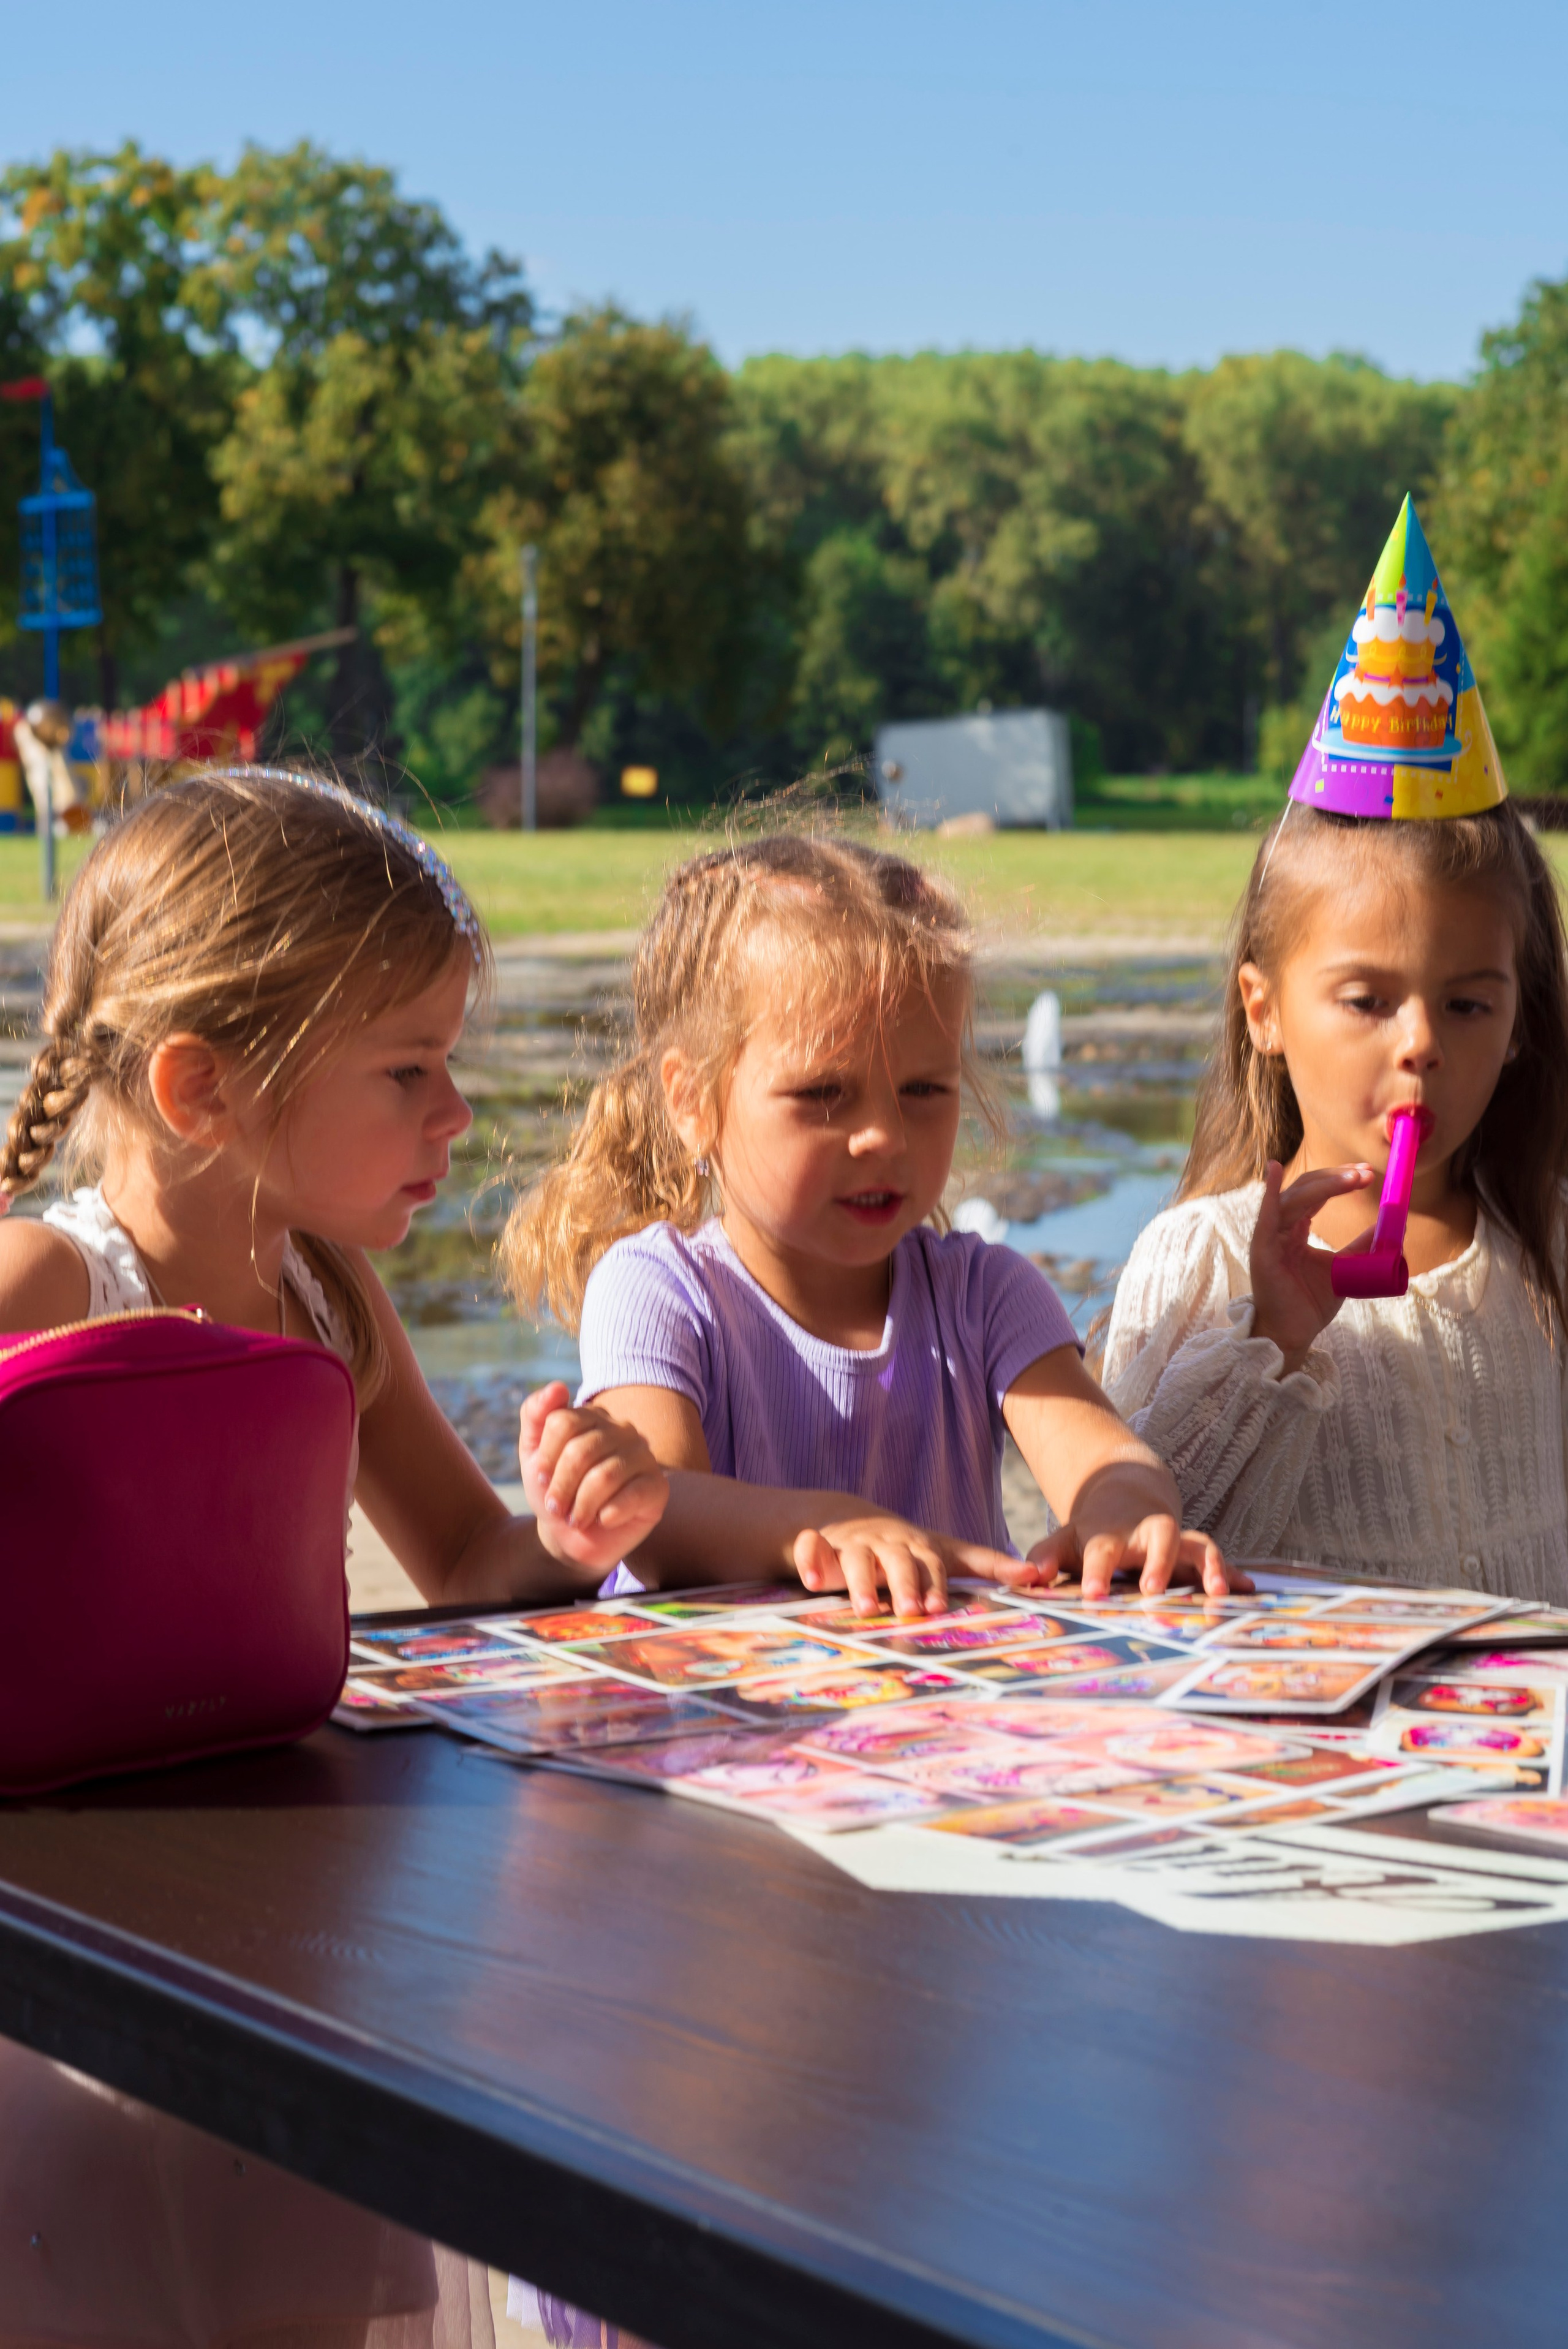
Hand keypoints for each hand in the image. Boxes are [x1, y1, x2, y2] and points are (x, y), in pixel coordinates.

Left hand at [520, 1382, 669, 1573]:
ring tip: (576, 1518)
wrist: (571, 1537)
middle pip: (582, 1450)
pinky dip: (608, 1513)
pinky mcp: (657, 1487)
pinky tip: (603, 1520)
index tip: (542, 1479)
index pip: (564, 1422)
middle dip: (561, 1485)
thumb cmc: (556, 1491)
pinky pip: (633, 1495)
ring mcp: (644, 1456)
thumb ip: (536, 1415)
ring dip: (581, 1505)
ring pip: (605, 1475)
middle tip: (556, 1507)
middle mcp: (623, 1430)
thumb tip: (558, 1386)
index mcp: (593, 1417)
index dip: (547, 1456)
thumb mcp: (533, 1454)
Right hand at [793, 1513, 1027, 1620]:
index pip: (937, 1561)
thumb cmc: (904, 1547)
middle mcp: (888, 1543)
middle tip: (915, 1612)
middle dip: (907, 1585)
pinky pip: (810, 1550)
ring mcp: (852, 1544)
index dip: (938, 1582)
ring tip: (869, 1609)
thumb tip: (1034, 1574)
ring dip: (862, 1581)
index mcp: (919, 1545)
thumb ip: (986, 1562)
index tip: (942, 1606)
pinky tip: (809, 1578)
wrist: (845, 1519)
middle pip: (899, 1562)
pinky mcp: (819, 1547)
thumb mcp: (944, 1551)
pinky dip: (808, 1559)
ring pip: (857, 1558)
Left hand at [1014, 1459, 1247, 1599]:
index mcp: (1111, 1534)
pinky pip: (1218, 1560)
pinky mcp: (1196, 1553)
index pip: (1102, 1551)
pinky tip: (1249, 1589)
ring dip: (1210, 1567)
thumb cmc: (1092, 1531)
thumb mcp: (1063, 1540)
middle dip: (1161, 1564)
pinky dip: (1233, 1573)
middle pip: (1161, 1539)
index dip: (1097, 1572)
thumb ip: (1045, 1556)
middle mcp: (1148, 1533)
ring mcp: (1177, 1541)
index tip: (1092, 1594)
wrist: (1126, 1499)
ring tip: (1219, 1592)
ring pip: (1198, 1545)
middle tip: (1155, 1591)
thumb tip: (1028, 1575)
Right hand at [1250, 1160, 1376, 1371]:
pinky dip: (1269, 1191)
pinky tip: (1274, 1169)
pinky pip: (1266, 1216)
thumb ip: (1360, 1246)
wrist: (1293, 1333)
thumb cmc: (1310, 1304)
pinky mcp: (1262, 1250)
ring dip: (1325, 1183)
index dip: (1340, 1180)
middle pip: (1306, 1188)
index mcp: (1295, 1230)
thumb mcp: (1343, 1268)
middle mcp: (1280, 1228)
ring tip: (1354, 1178)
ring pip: (1295, 1197)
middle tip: (1366, 1173)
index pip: (1316, 1194)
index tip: (1367, 1173)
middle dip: (1337, 1177)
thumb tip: (1391, 1228)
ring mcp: (1269, 1237)